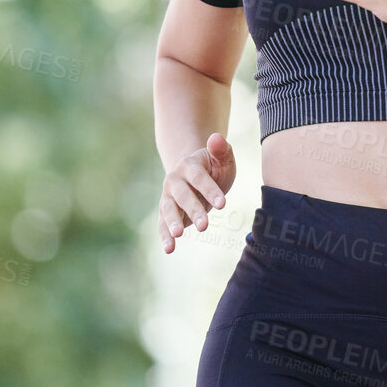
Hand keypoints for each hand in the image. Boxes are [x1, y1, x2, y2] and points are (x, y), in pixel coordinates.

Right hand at [157, 131, 233, 253]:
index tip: (223, 204)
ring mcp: (168, 196)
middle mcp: (175, 180)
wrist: (196, 172)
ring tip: (178, 235)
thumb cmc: (214, 166)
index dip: (210, 190)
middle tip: (205, 226)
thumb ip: (221, 149)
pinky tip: (169, 249)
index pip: (199, 178)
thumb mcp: (222, 158)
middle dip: (193, 210)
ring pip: (168, 209)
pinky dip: (165, 236)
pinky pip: (163, 224)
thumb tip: (217, 138)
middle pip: (183, 196)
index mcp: (189, 165)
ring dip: (173, 223)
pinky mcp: (166, 211)